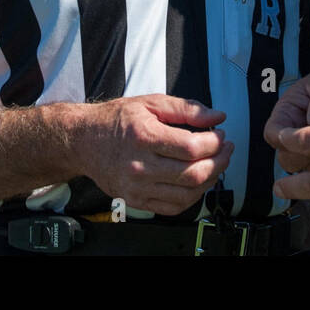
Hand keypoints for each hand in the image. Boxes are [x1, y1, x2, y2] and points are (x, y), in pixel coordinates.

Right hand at [80, 95, 232, 216]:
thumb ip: (186, 108)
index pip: (191, 147)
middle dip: (219, 161)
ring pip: (187, 193)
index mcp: (145, 137)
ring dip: (210, 180)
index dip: (214, 142)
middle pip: (193, 173)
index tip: (221, 135)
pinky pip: (173, 207)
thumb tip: (217, 116)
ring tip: (216, 164)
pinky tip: (198, 182)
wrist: (83, 141)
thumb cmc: (115, 120)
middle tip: (226, 149)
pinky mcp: (136, 201)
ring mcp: (137, 187)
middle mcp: (140, 166)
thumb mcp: (150, 103)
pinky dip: (192, 197)